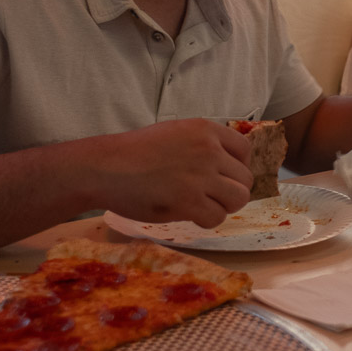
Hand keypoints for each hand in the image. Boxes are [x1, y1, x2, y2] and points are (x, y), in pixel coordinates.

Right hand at [82, 119, 253, 227]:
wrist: (106, 168)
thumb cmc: (135, 152)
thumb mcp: (175, 133)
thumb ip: (203, 144)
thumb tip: (227, 165)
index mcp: (205, 130)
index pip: (245, 150)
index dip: (237, 167)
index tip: (223, 177)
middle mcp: (208, 150)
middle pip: (245, 179)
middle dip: (230, 191)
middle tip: (209, 197)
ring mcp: (200, 176)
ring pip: (238, 199)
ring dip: (223, 207)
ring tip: (202, 206)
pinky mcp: (189, 201)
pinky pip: (217, 217)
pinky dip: (206, 220)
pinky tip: (190, 215)